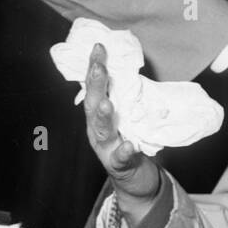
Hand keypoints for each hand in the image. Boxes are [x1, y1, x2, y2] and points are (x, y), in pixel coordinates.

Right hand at [84, 43, 161, 224]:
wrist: (134, 181)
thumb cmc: (130, 143)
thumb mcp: (127, 117)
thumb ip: (127, 97)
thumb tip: (133, 67)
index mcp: (98, 115)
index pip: (94, 87)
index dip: (94, 67)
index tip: (100, 46)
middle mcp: (97, 129)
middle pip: (93, 104)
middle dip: (95, 85)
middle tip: (99, 67)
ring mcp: (105, 148)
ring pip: (101, 131)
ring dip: (103, 117)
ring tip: (108, 105)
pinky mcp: (118, 166)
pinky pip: (120, 158)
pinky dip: (123, 151)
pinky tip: (129, 145)